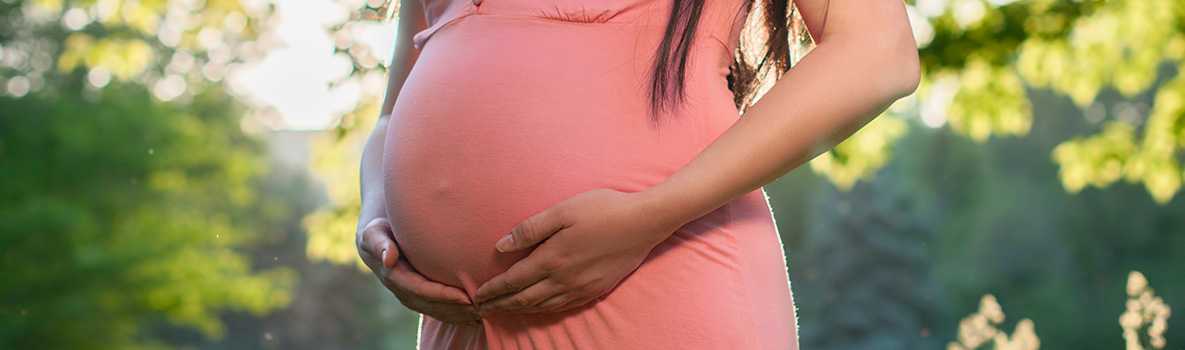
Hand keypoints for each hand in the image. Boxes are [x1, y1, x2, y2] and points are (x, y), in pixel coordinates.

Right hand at [357, 217, 480, 323]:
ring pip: (439, 312)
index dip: (444, 296)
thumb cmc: (379, 231)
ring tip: (485, 314)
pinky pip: (441, 310)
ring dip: (461, 315)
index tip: (466, 297)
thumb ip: (380, 244)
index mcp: (395, 278)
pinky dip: (459, 314)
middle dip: (458, 310)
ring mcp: (413, 297)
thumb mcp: (374, 234)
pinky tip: (478, 315)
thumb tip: (388, 258)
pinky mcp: (421, 297)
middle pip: (434, 306)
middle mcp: (404, 292)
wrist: (376, 240)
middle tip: (483, 308)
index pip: (422, 291)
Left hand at [472, 188, 683, 313]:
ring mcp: (581, 288)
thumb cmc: (602, 209)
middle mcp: (564, 280)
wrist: (644, 223)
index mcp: (552, 259)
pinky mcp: (595, 290)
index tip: (477, 294)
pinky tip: (538, 307)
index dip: (493, 290)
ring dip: (519, 310)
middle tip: (483, 308)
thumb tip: (501, 246)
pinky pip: (562, 307)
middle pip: (524, 299)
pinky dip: (543, 310)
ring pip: (542, 306)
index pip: (513, 281)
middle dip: (501, 305)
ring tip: (504, 310)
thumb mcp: (562, 211)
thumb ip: (530, 229)